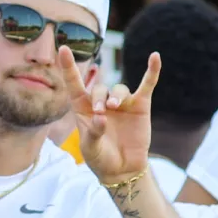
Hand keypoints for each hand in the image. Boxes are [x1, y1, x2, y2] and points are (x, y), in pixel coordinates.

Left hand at [64, 48, 159, 183]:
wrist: (122, 169)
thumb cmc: (101, 158)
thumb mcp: (91, 149)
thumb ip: (93, 133)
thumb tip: (101, 117)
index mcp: (83, 109)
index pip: (74, 84)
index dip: (68, 67)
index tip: (63, 49)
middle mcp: (102, 102)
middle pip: (99, 89)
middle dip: (99, 98)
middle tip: (101, 112)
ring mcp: (122, 103)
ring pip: (119, 89)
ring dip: (116, 96)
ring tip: (114, 108)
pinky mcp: (140, 106)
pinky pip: (146, 85)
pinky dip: (151, 72)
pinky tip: (155, 57)